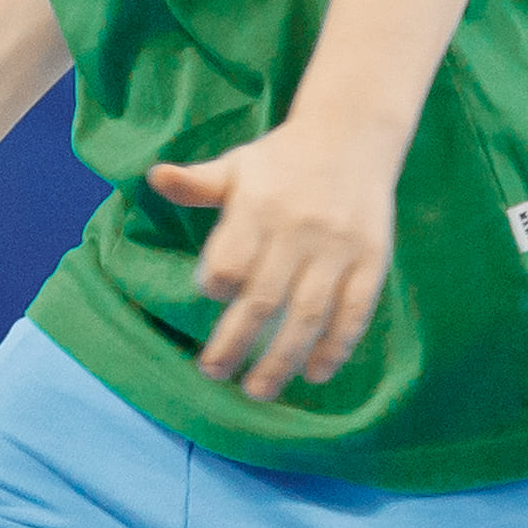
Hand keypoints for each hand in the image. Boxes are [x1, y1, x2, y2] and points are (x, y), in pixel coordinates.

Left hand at [148, 118, 400, 398]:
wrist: (353, 136)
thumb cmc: (283, 160)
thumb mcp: (237, 165)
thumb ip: (198, 182)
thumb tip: (155, 178)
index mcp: (259, 205)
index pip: (230, 260)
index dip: (215, 284)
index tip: (211, 295)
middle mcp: (299, 230)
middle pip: (264, 298)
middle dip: (236, 342)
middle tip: (214, 374)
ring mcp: (338, 248)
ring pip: (308, 314)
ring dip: (282, 359)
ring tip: (258, 390)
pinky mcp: (372, 260)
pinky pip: (355, 311)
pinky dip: (336, 346)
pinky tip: (315, 373)